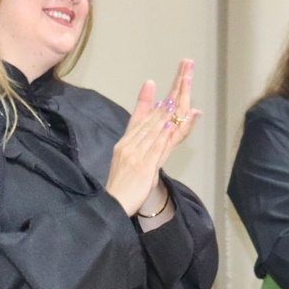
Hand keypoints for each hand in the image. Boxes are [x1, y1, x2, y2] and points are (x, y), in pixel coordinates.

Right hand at [104, 58, 198, 215]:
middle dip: (164, 101)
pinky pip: (156, 147)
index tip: (151, 82)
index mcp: (124, 144)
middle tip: (174, 83)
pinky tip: (171, 122)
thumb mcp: (125, 164)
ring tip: (176, 95)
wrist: (112, 205)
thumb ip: (135, 148)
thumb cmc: (121, 188)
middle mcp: (129, 146)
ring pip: (154, 130)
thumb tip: (148, 138)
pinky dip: (164, 133)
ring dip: (166, 112)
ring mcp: (136, 155)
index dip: (145, 100)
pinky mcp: (144, 167)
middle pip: (149, 119)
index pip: (137, 119)